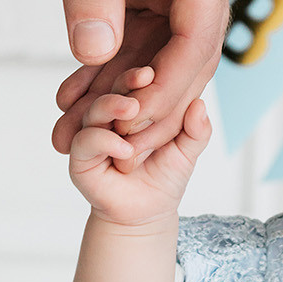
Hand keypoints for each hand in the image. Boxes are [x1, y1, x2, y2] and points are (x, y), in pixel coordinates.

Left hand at [16, 0, 240, 160]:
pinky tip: (72, 92)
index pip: (198, 35)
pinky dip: (105, 62)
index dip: (166, 87)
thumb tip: (91, 52)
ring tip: (71, 129)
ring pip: (155, 49)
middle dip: (142, 101)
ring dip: (117, 89)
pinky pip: (133, 31)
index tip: (129, 125)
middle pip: (183, 53)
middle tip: (101, 144)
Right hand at [68, 67, 210, 224]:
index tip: (156, 69)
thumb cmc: (165, 176)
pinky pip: (86, 141)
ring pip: (93, 111)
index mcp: (133, 107)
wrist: (148, 213)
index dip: (142, 74)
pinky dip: (104, 140)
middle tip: (144, 76)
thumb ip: (196, 130)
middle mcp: (109, 117)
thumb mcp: (187, 151)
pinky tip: (124, 147)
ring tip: (131, 107)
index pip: (132, 82)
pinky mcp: (81, 159)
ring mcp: (93, 135)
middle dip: (126, 81)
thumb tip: (200, 105)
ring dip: (111, 105)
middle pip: (110, 88)